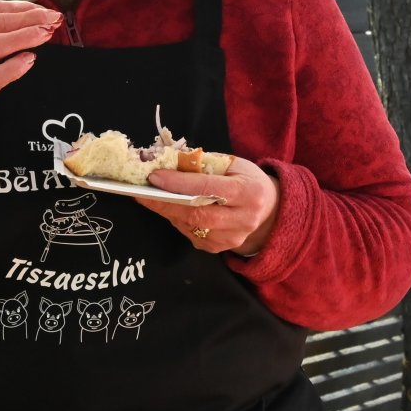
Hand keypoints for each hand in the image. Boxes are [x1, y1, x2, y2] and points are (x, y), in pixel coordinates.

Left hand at [137, 156, 280, 255]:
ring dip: (167, 211)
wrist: (268, 210)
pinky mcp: (218, 248)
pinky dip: (176, 220)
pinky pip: (190, 234)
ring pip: (190, 226)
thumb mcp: (233, 164)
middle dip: (165, 202)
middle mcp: (243, 219)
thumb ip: (204, 164)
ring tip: (150, 197)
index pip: (208, 188)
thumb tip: (168, 162)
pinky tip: (170, 208)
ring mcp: (231, 238)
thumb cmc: (247, 181)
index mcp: (249, 193)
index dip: (179, 183)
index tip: (155, 177)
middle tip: (141, 191)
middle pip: (197, 214)